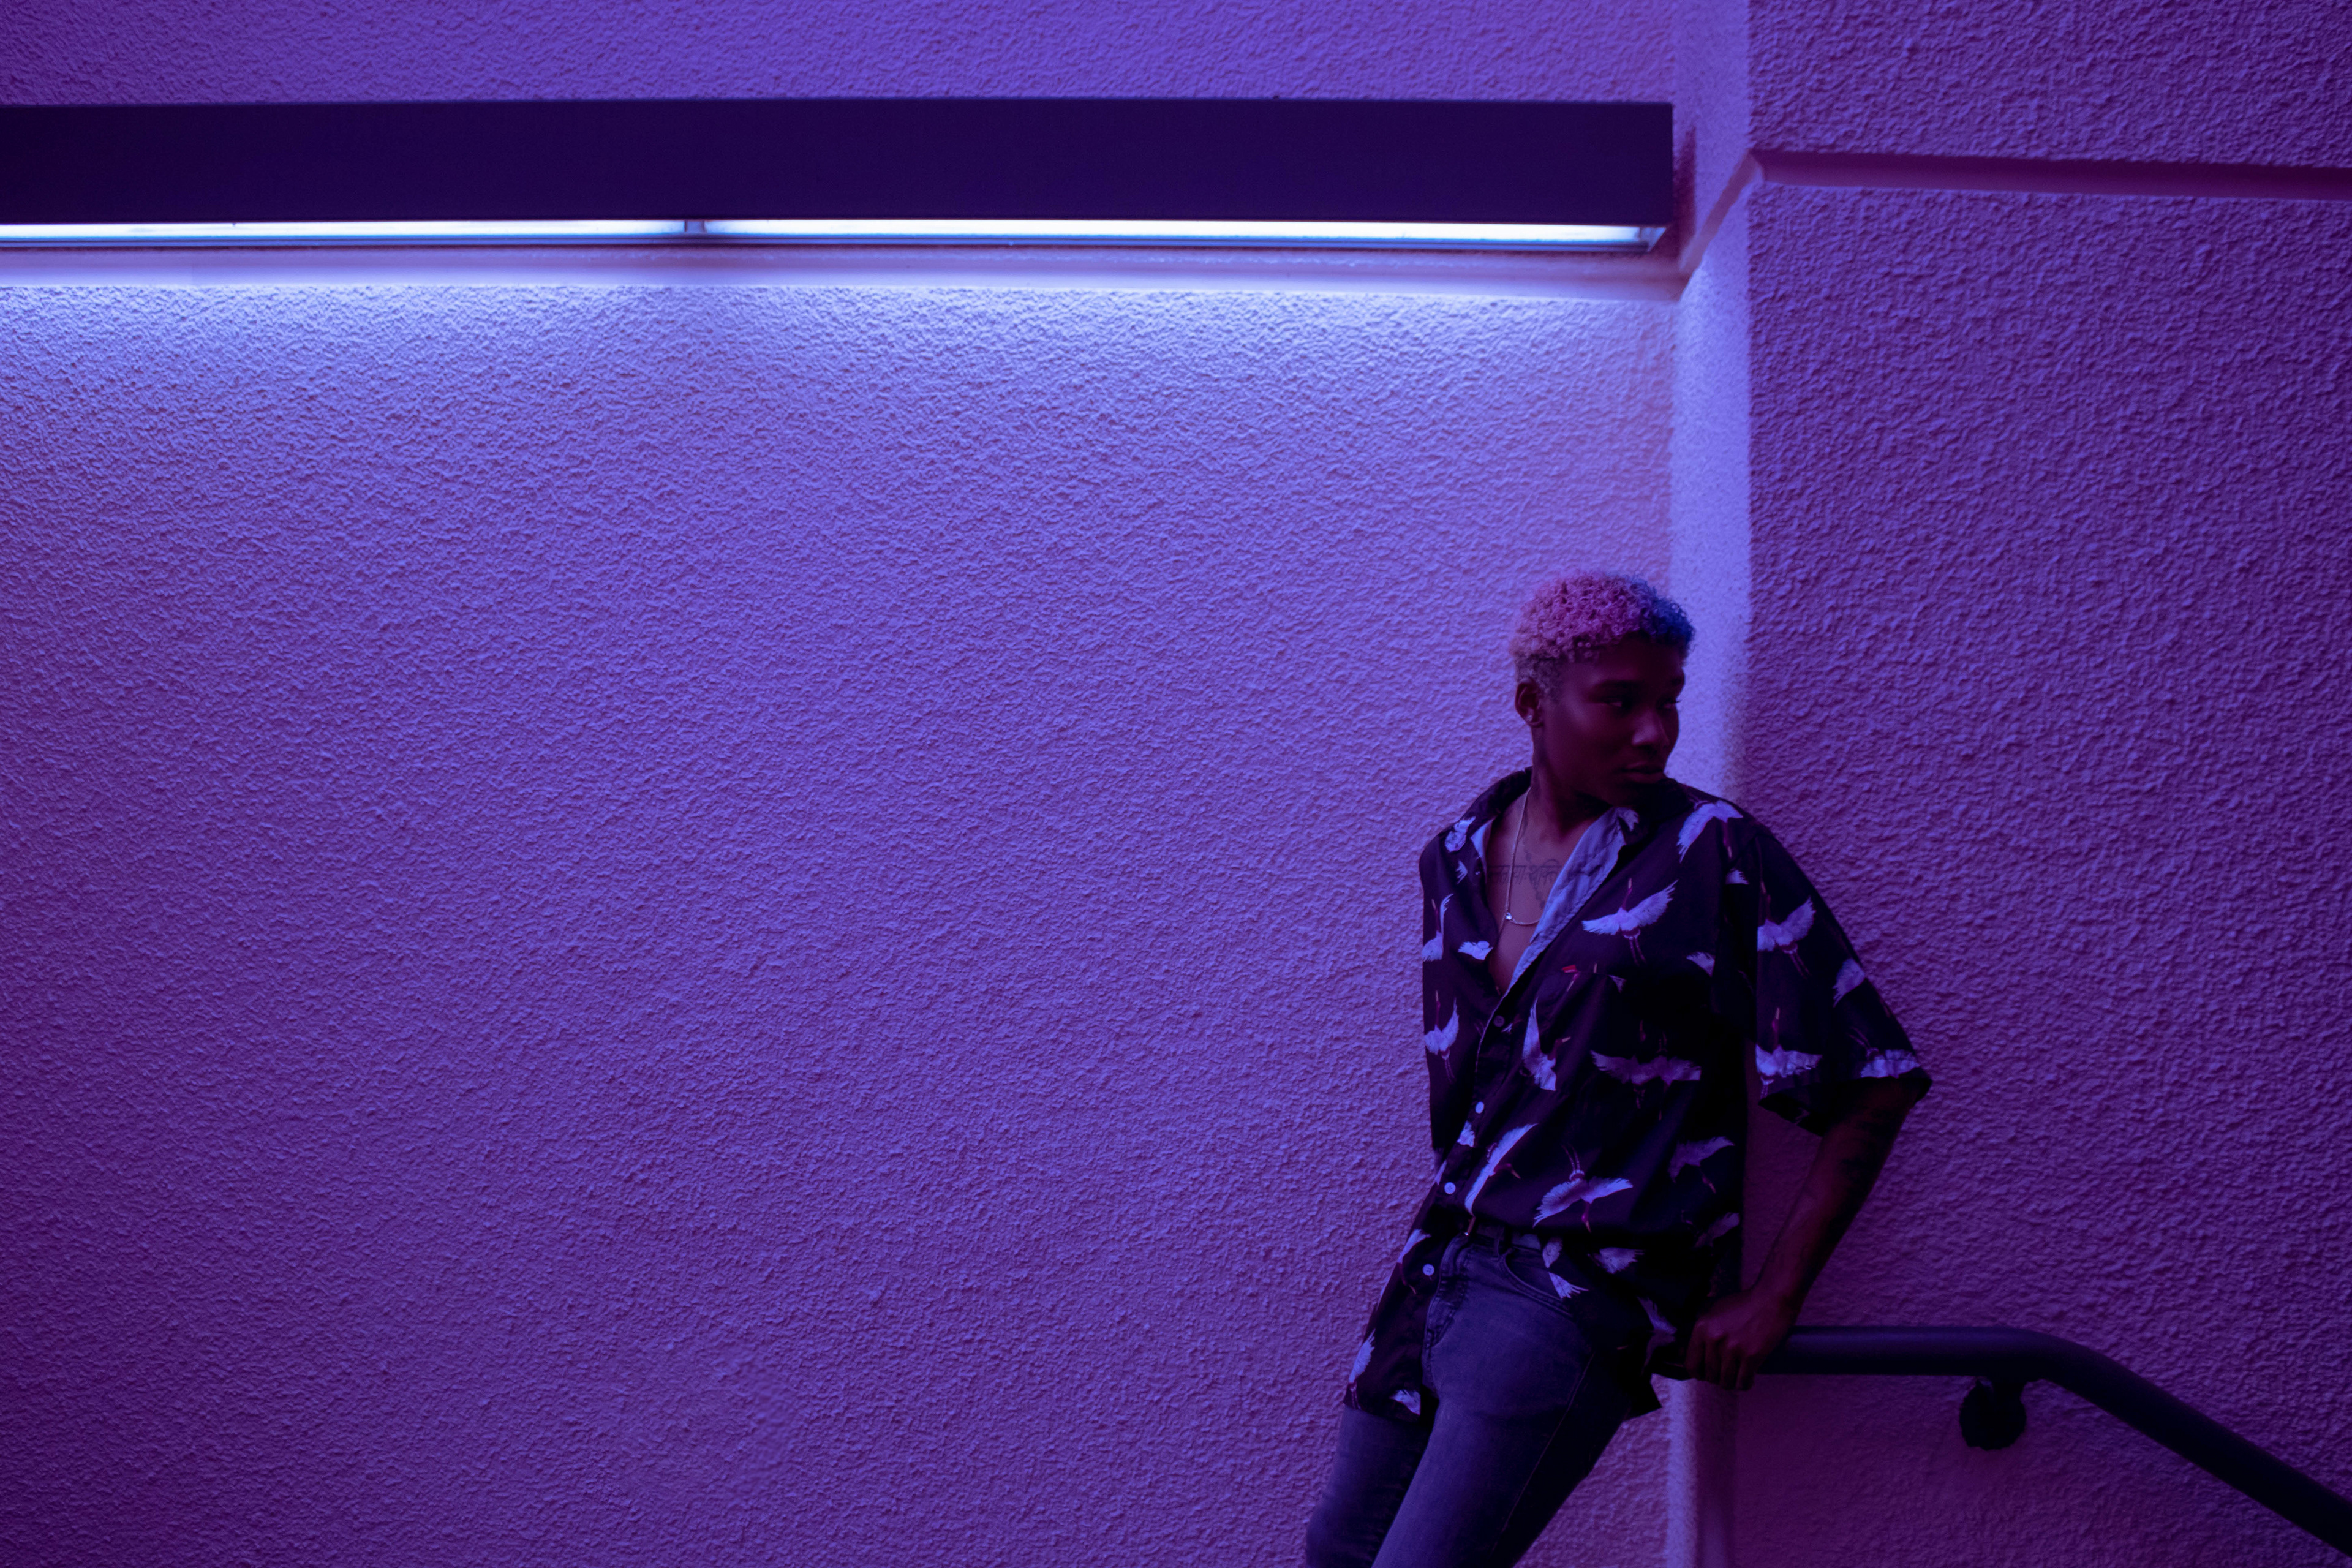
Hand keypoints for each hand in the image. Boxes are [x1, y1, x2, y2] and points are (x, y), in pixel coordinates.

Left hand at [1683, 1287, 1798, 1390]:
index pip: (1691, 1363)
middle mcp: (1714, 1340)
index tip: (1704, 1374)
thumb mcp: (1713, 1310)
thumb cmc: (1743, 1304)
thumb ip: (1701, 1329)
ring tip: (1736, 1376)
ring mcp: (1733, 1349)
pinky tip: (1748, 1378)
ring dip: (1731, 1383)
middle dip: (1716, 1378)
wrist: (1771, 1300)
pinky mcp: (1751, 1357)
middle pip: (1710, 1375)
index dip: (1698, 1373)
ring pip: (1726, 1382)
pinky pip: (1743, 1382)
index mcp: (1701, 1328)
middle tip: (1724, 1374)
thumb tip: (1686, 1348)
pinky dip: (1745, 1384)